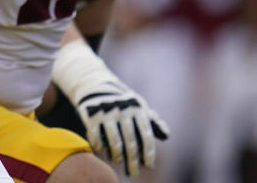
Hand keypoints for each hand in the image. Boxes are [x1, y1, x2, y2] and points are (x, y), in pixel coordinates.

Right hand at [53, 40, 169, 176]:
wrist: (93, 83)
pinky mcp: (90, 114)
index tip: (149, 166)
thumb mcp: (138, 105)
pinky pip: (96, 137)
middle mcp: (123, 109)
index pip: (146, 134)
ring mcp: (106, 112)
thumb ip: (152, 121)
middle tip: (133, 173)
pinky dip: (99, 147)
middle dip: (133, 161)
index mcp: (137, 108)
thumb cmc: (121, 100)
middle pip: (130, 142)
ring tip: (118, 160)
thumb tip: (167, 136)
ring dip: (117, 156)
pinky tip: (102, 151)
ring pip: (114, 142)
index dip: (148, 152)